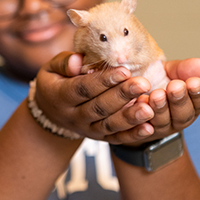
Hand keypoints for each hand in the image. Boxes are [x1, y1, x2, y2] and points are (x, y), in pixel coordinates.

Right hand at [35, 52, 156, 143]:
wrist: (50, 112)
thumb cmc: (55, 82)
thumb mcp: (51, 69)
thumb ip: (64, 63)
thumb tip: (77, 60)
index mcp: (61, 96)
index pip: (83, 89)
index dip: (103, 81)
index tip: (124, 70)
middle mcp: (73, 116)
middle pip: (99, 107)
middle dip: (122, 96)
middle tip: (143, 84)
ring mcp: (87, 129)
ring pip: (109, 125)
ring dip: (130, 117)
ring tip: (149, 107)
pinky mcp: (98, 138)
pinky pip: (116, 138)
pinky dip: (133, 135)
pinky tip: (149, 128)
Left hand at [138, 58, 199, 143]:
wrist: (129, 96)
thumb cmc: (154, 82)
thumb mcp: (169, 72)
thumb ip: (184, 69)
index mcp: (190, 106)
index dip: (198, 93)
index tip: (194, 81)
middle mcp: (176, 120)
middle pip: (183, 115)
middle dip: (179, 100)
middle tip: (174, 86)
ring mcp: (158, 129)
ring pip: (162, 123)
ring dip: (160, 109)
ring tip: (155, 95)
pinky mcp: (137, 133)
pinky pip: (139, 132)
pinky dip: (140, 124)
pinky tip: (139, 109)